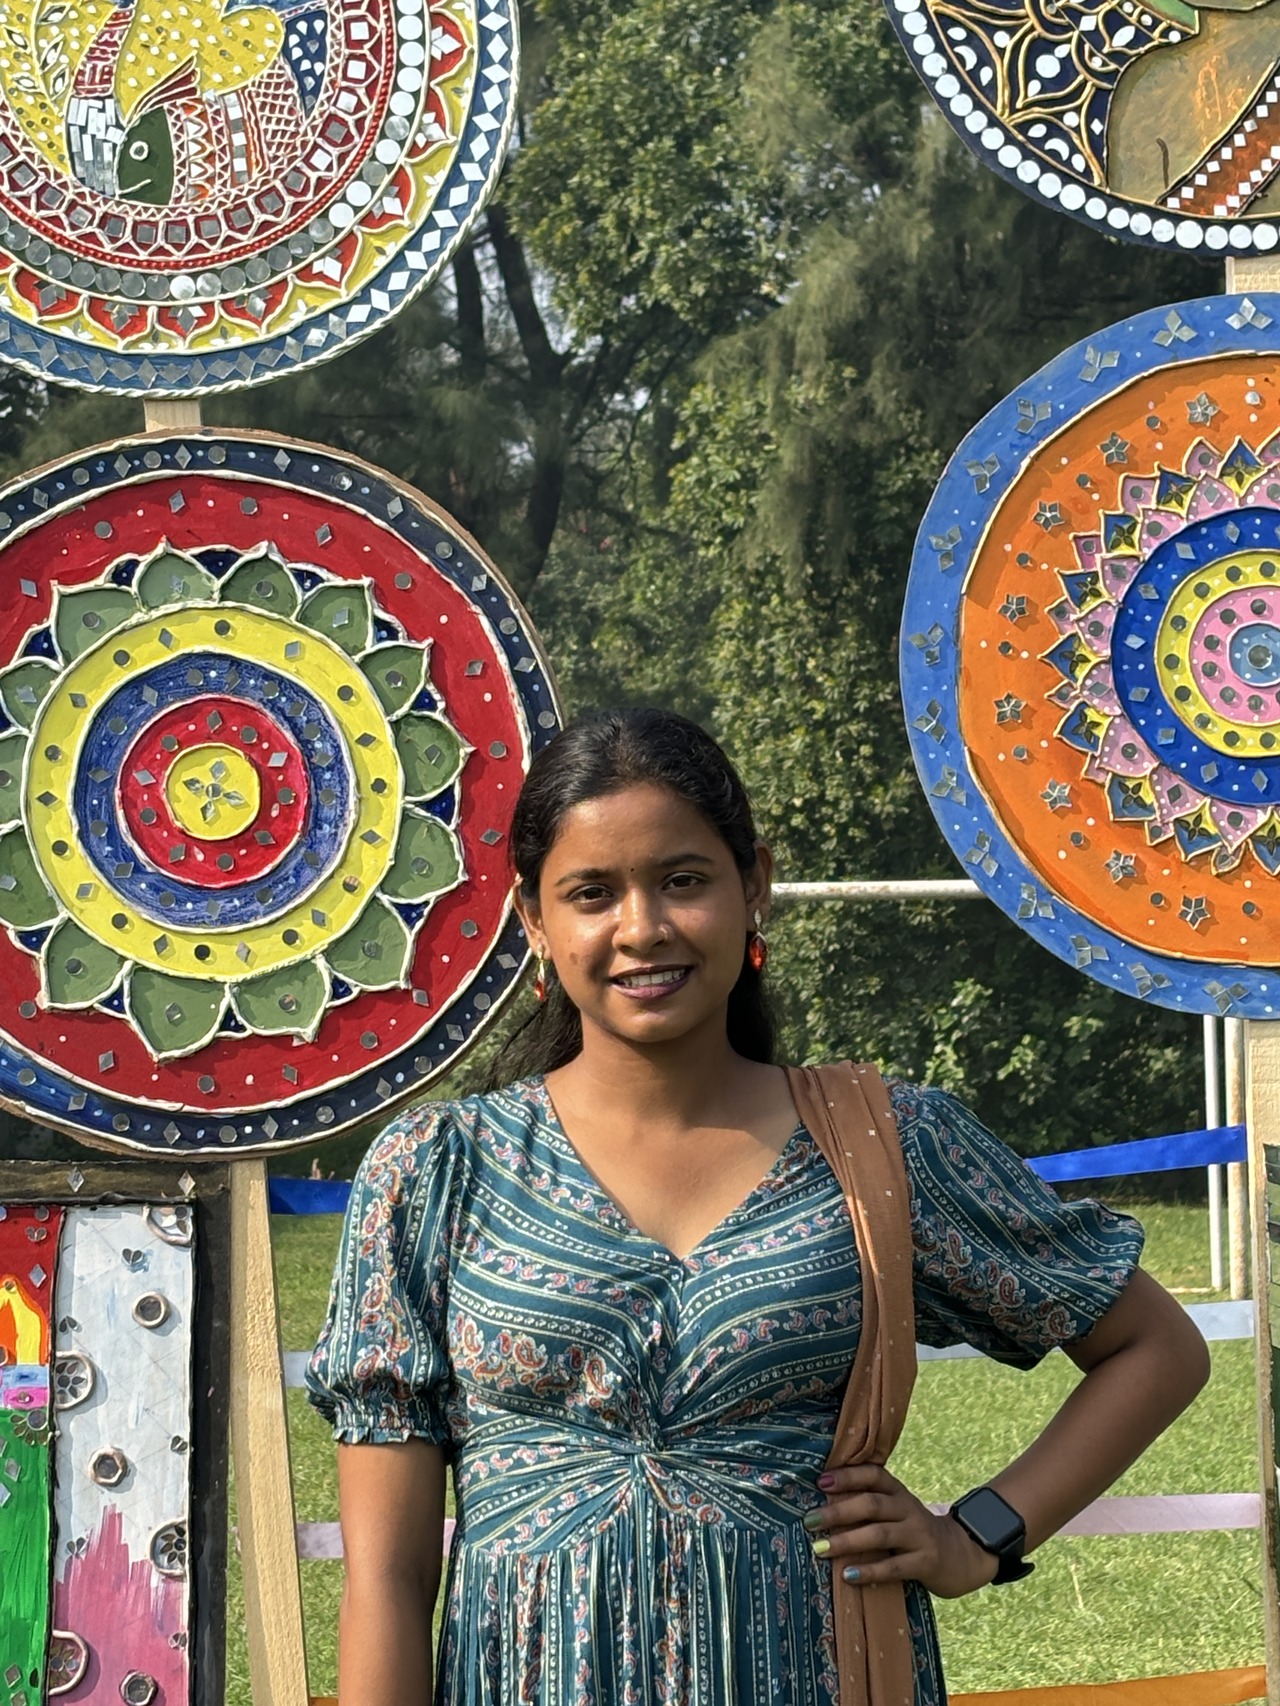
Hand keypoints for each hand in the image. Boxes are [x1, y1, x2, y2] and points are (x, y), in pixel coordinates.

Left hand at [803, 1464, 999, 1599]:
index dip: (848, 1476)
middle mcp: (908, 1509)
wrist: (961, 1555)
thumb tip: (822, 1505)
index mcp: (899, 1493)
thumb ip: (870, 1506)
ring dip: (847, 1541)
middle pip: (871, 1504)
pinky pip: (894, 1567)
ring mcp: (919, 1535)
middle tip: (810, 1521)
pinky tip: (848, 1575)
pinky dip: (870, 1570)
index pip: (874, 1474)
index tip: (821, 1481)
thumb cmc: (914, 1532)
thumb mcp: (897, 1511)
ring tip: (820, 1548)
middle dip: (838, 1511)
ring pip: (879, 1534)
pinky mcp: (926, 1562)